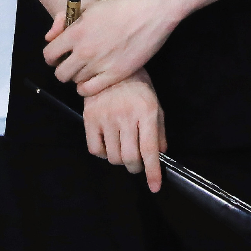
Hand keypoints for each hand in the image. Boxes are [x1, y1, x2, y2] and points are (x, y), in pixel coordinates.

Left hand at [43, 0, 174, 96]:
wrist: (148, 14)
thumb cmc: (119, 8)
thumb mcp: (89, 7)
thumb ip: (64, 20)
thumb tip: (49, 37)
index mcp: (75, 33)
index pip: (49, 55)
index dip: (53, 56)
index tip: (61, 56)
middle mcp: (84, 51)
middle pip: (60, 73)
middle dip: (64, 69)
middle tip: (74, 63)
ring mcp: (99, 65)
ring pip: (75, 82)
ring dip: (79, 76)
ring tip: (89, 68)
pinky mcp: (114, 75)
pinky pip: (89, 90)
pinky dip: (86, 88)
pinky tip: (93, 80)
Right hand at [82, 67, 166, 191]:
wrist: (111, 64)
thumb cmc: (137, 84)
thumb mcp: (154, 102)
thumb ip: (159, 130)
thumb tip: (161, 155)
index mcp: (146, 111)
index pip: (150, 149)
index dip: (153, 171)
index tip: (155, 187)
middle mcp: (126, 115)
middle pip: (130, 158)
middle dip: (135, 168)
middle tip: (137, 164)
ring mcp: (106, 116)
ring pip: (113, 156)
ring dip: (119, 160)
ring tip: (122, 149)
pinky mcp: (89, 117)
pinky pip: (95, 149)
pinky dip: (102, 153)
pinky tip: (107, 143)